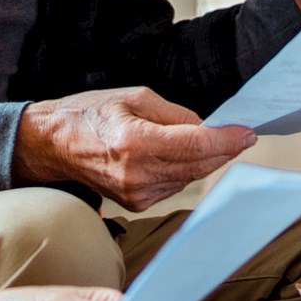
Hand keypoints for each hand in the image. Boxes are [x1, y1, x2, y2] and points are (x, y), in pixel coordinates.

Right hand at [13, 87, 253, 212]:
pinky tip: (180, 155)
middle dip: (224, 149)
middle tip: (239, 134)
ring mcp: (137, 194)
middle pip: (200, 165)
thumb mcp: (134, 97)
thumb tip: (205, 127)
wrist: (53, 145)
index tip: (247, 132)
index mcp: (136, 142)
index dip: (228, 139)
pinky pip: (175, 185)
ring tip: (207, 139)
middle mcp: (138, 174)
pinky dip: (185, 170)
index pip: (197, 145)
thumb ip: (174, 114)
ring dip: (205, 159)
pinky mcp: (137, 204)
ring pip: (190, 177)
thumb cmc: (88, 115)